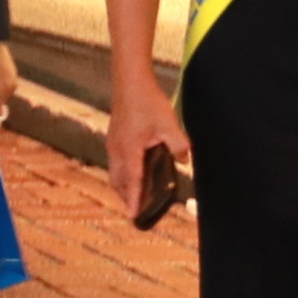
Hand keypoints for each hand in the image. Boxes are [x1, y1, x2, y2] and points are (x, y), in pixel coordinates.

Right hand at [103, 60, 189, 216]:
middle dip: (127, 197)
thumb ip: (178, 144)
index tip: (134, 216)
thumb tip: (184, 160)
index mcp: (129, 149)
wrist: (130, 81)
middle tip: (138, 211)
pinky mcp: (114, 138)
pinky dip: (123, 174)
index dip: (134, 200)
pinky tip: (134, 173)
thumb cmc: (147, 101)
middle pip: (119, 181)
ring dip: (124, 186)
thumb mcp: (169, 123)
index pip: (132, 181)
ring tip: (136, 196)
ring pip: (116, 173)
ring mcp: (113, 144)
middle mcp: (117, 150)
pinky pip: (116, 163)